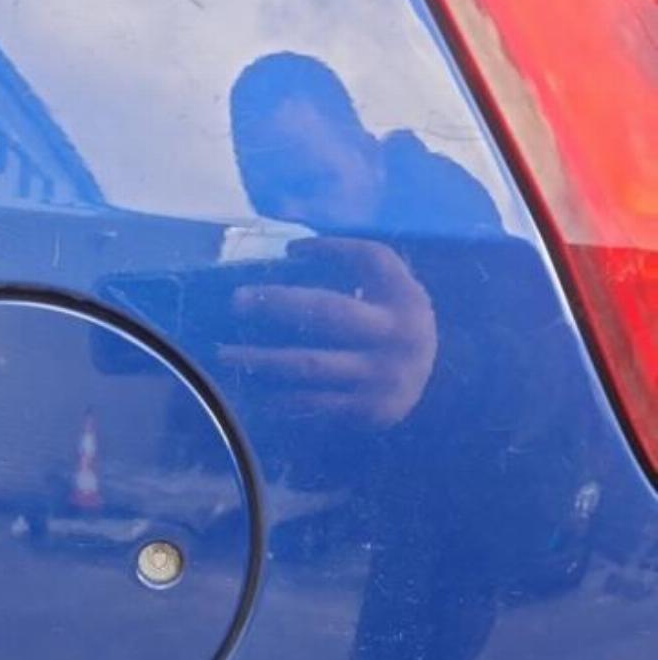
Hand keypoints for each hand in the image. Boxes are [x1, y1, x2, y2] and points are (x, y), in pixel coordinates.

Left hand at [219, 237, 436, 428]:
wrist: (433, 388)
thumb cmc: (395, 326)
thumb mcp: (395, 291)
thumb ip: (358, 264)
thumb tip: (292, 250)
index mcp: (405, 299)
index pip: (370, 258)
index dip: (331, 248)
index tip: (290, 250)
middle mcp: (398, 336)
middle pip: (329, 312)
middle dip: (279, 304)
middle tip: (237, 301)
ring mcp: (382, 377)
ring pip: (310, 364)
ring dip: (263, 359)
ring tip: (226, 355)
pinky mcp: (368, 411)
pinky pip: (313, 403)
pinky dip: (279, 396)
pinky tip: (250, 390)